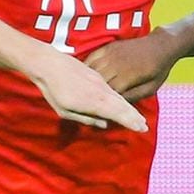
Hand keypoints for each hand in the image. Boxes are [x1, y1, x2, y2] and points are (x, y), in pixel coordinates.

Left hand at [28, 51, 148, 131]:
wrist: (49, 63)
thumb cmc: (53, 90)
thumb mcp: (65, 111)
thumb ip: (86, 118)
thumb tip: (104, 124)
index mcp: (95, 102)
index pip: (118, 114)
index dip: (131, 122)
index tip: (141, 129)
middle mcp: (102, 91)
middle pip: (122, 106)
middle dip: (134, 116)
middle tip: (145, 126)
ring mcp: (100, 81)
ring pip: (119, 97)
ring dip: (129, 108)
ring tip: (138, 117)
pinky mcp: (96, 75)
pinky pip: (113, 89)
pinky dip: (120, 98)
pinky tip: (123, 103)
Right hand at [86, 31, 179, 100]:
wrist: (161, 45)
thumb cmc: (158, 70)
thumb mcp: (150, 88)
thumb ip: (133, 97)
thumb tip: (117, 107)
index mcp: (128, 76)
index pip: (110, 92)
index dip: (104, 102)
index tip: (99, 110)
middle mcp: (117, 64)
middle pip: (98, 81)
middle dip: (93, 93)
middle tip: (88, 102)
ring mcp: (111, 54)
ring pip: (92, 69)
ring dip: (87, 80)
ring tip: (83, 91)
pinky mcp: (108, 47)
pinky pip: (91, 58)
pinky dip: (86, 67)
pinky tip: (84, 76)